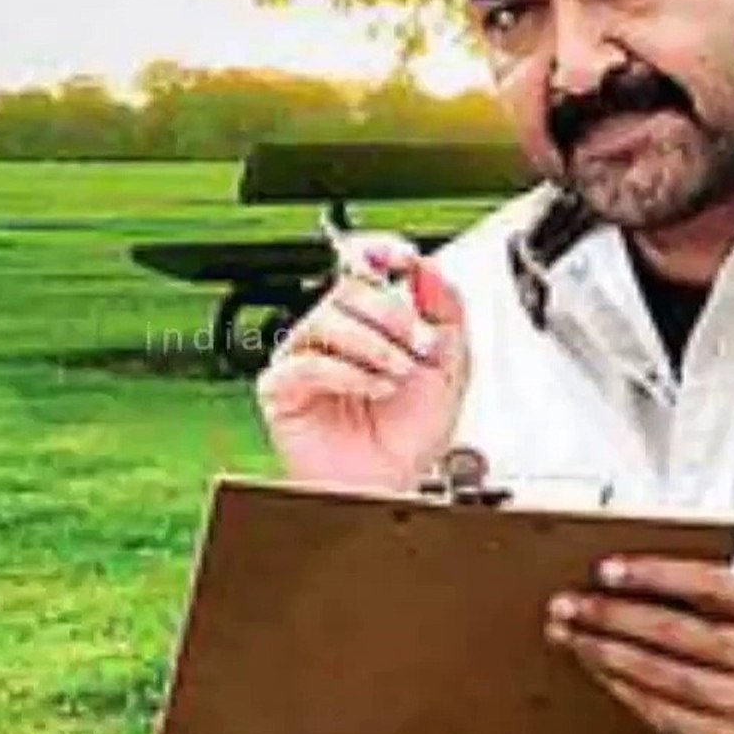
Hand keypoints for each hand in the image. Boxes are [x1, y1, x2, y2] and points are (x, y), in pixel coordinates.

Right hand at [255, 232, 469, 491]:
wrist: (394, 481)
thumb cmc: (411, 433)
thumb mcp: (450, 365)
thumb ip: (446, 311)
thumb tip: (430, 269)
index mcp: (372, 320)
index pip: (367, 267)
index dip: (382, 251)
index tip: (405, 257)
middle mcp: (336, 332)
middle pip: (351, 289)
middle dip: (394, 315)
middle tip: (419, 344)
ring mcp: (306, 357)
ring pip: (329, 319)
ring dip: (375, 346)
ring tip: (398, 375)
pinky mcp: (283, 388)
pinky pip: (307, 363)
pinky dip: (348, 373)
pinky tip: (373, 389)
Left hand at [547, 557, 733, 733]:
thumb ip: (709, 593)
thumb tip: (632, 580)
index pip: (710, 584)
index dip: (656, 575)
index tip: (608, 570)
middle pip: (676, 632)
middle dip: (613, 617)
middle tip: (571, 605)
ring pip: (663, 675)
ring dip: (608, 655)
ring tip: (574, 637)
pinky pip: (663, 713)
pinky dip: (626, 691)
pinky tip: (601, 674)